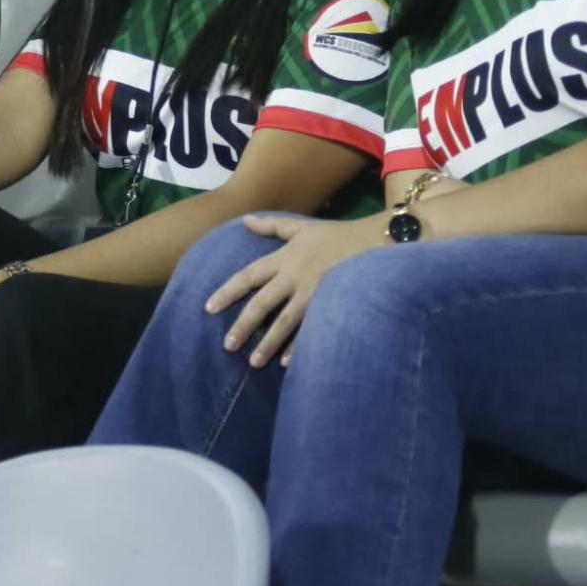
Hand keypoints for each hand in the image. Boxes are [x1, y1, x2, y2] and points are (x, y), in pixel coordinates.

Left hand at [207, 213, 384, 367]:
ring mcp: (314, 293)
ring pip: (285, 322)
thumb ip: (273, 227)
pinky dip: (299, 348)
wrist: (377, 242)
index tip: (209, 307)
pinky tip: (286, 364)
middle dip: (244, 324)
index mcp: (285, 258)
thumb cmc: (337, 235)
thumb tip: (245, 221)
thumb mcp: (302, 227)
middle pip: (263, 303)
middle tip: (227, 346)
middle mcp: (294, 277)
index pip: (249, 275)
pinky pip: (312, 331)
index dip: (228, 291)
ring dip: (268, 343)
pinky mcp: (331, 306)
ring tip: (253, 362)